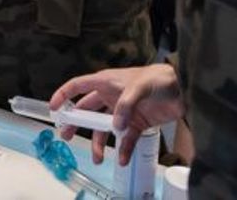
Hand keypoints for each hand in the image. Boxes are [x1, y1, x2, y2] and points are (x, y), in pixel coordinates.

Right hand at [49, 64, 182, 165]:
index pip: (78, 86)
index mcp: (106, 82)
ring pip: (105, 128)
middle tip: (67, 136)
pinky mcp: (137, 123)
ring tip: (98, 158)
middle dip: (76, 124)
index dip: (63, 95)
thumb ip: (125, 105)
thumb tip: (115, 126)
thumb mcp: (139, 86)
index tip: (53, 108)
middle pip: (87, 111)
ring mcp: (123, 111)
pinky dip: (123, 149)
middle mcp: (111, 97)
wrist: (183, 89)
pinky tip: (122, 159)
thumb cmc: (158, 79)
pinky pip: (125, 139)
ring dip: (100, 142)